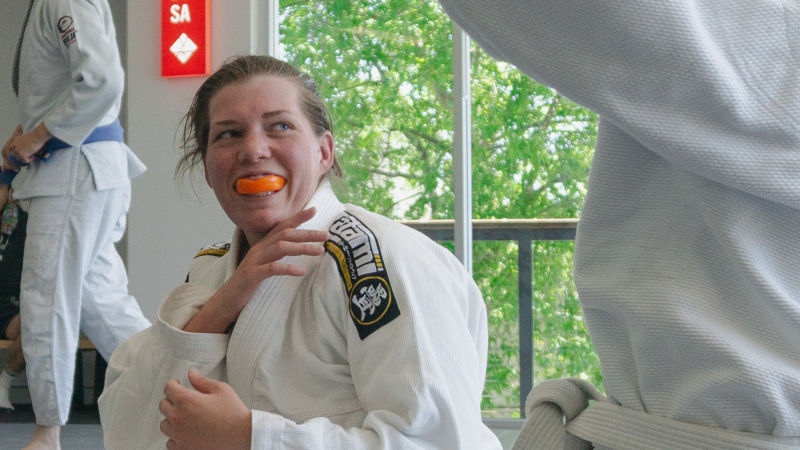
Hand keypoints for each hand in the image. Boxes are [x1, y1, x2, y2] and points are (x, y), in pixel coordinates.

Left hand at [2, 123, 51, 169]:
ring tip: (32, 155)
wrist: (37, 136)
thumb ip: (22, 143)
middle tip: (28, 155)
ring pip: (20, 158)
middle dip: (21, 156)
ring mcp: (17, 151)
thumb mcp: (25, 138)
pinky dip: (30, 159)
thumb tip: (25, 149)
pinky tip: (33, 156)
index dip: (20, 151)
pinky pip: (25, 160)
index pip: (13, 149)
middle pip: (15, 155)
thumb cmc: (34, 136)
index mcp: (14, 141)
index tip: (26, 151)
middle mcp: (14, 146)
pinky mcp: (22, 155)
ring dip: (26, 158)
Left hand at [160, 368, 250, 449]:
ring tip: (184, 418)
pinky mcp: (183, 448)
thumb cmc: (233, 413)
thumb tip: (191, 373)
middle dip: (171, 400)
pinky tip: (186, 433)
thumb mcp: (221, 390)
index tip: (177, 384)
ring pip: (164, 425)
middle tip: (182, 400)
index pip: (168, 388)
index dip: (173, 384)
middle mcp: (178, 418)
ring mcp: (179, 435)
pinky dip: (175, 437)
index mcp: (186, 401)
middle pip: (163, 405)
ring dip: (171, 419)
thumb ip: (202, 381)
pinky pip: (170, 442)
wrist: (242, 436)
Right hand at [183, 207, 329, 332]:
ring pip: (281, 247)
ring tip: (319, 251)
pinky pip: (272, 269)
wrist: (226, 301)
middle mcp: (258, 249)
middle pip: (285, 234)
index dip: (298, 217)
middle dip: (307, 233)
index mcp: (262, 246)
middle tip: (326, 235)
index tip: (314, 210)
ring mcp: (254, 261)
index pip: (282, 227)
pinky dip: (288, 269)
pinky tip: (302, 272)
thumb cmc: (248, 284)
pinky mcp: (252, 275)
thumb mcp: (264, 266)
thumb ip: (276, 256)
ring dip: (302, 247)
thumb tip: (297, 250)